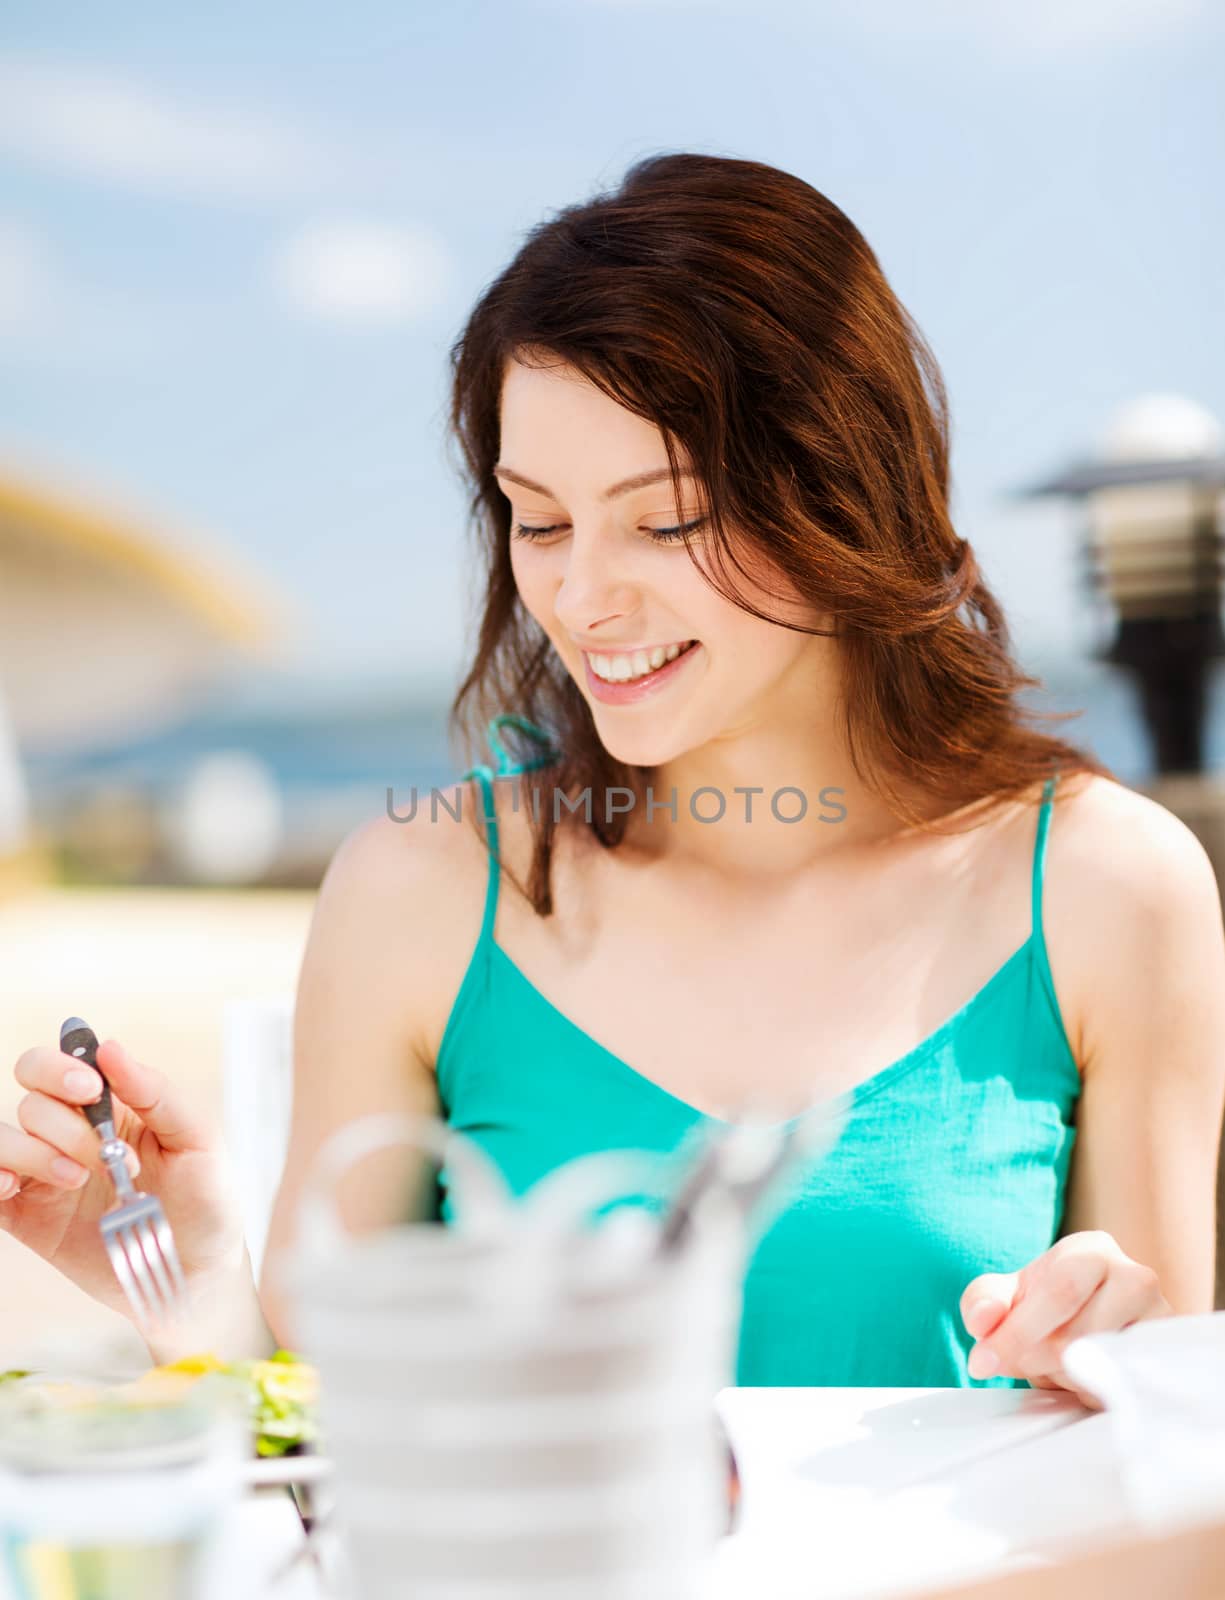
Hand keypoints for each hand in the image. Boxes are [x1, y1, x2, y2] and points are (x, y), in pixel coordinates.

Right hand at [0, 1037, 245, 1333]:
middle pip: (32, 1097)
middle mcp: (74, 1133)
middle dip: (61, 1119)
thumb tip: (109, 1047)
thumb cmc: (207, 1201)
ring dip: (34, 1152)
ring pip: (4, 1136)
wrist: (198, 1276)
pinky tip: (11, 1187)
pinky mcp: (30, 1217)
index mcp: (115, 1105)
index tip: (90, 1089)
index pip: (64, 1063)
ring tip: (78, 1180)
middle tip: (101, 1150)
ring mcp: (48, 1173)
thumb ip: (156, 1092)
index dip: (62, 1066)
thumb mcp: (198, 1140)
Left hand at [959, 1230, 1172, 1408]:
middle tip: (1020, 1365)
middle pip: (1081, 1334)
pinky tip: (1081, 1380)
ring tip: (1054, 1364)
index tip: (982, 1363)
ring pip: (1104, 1367)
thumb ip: (981, 1302)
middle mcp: (1136, 1278)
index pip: (1060, 1292)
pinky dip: (1093, 1394)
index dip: (1018, 1331)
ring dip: (1065, 1377)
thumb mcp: (1002, 1297)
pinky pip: (1126, 1391)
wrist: (1085, 1325)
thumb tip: (984, 1320)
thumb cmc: (1041, 1307)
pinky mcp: (1169, 1360)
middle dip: (1037, 1359)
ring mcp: (1161, 1321)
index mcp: (1092, 1251)